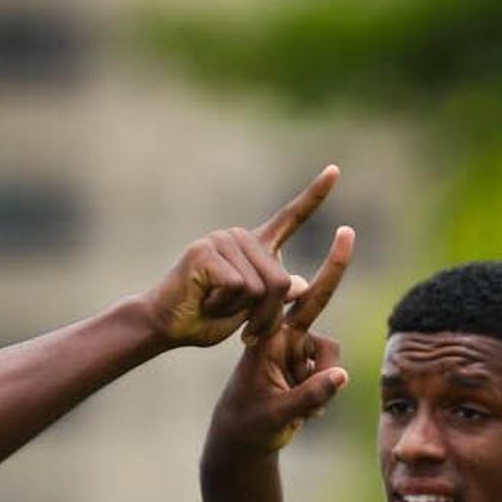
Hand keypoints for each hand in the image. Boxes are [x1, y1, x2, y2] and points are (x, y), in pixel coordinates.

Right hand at [144, 167, 337, 348]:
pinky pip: (238, 288)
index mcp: (255, 246)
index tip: (335, 171)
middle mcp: (240, 236)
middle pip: (280, 281)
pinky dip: (224, 306)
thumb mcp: (251, 311)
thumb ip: (275, 296)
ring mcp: (222, 240)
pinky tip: (204, 300)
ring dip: (241, 313)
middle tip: (245, 331)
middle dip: (267, 316)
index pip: (291, 217)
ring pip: (260, 288)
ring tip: (215, 307)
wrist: (166, 325)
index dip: (314, 195)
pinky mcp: (206, 252)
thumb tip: (301, 283)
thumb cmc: (206, 318)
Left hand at [208, 222, 353, 454]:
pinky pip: (331, 373)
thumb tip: (343, 375)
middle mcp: (285, 338)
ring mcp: (297, 352)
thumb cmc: (249, 425)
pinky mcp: (306, 367)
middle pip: (318, 302)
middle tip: (347, 233)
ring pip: (331, 355)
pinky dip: (324, 393)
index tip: (344, 231)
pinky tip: (306, 413)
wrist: (241, 440)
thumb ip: (308, 396)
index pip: (300, 298)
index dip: (325, 268)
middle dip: (333, 271)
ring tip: (302, 411)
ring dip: (323, 383)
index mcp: (271, 337)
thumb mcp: (275, 415)